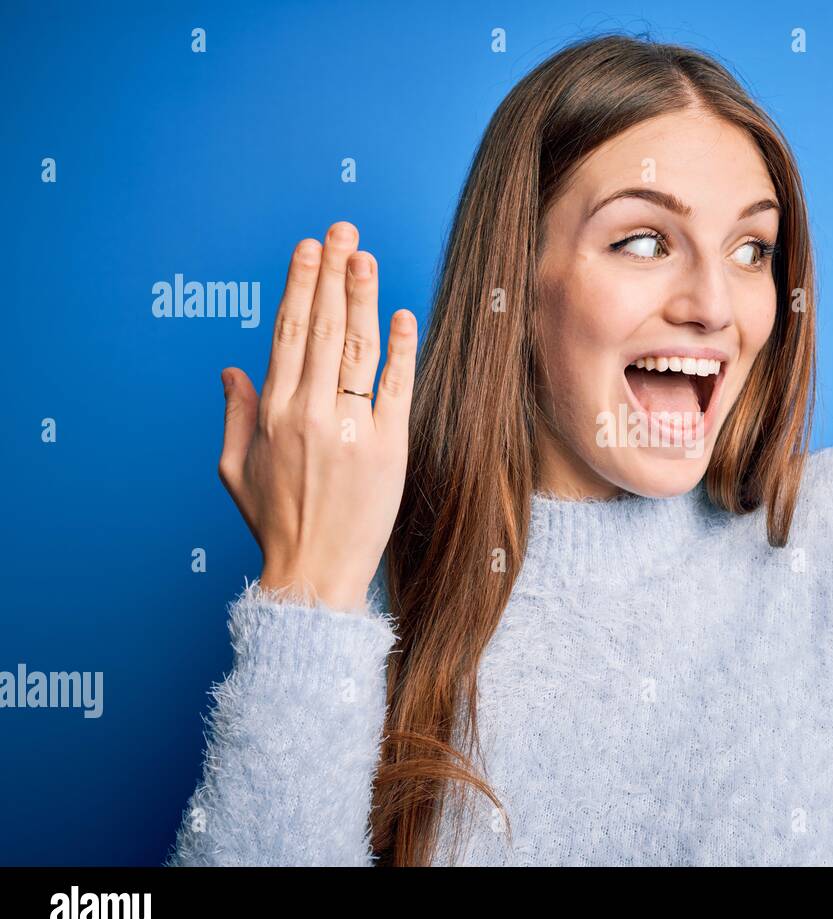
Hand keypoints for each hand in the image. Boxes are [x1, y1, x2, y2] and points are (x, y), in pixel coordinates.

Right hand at [218, 221, 417, 611]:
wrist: (314, 574)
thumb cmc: (276, 525)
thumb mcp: (237, 469)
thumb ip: (236, 415)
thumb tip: (231, 370)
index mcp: (273, 413)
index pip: (288, 332)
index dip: (300, 285)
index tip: (309, 249)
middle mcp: (309, 413)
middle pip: (324, 328)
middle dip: (332, 273)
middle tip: (342, 230)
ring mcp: (351, 428)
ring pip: (358, 348)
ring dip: (363, 297)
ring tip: (366, 257)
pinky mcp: (388, 448)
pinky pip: (397, 388)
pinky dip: (401, 350)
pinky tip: (403, 316)